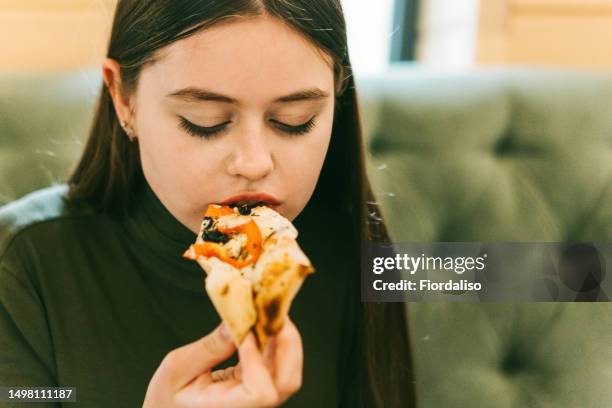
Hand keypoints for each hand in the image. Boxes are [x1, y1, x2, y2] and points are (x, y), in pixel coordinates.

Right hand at [142, 318, 302, 406]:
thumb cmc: (166, 397)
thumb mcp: (176, 368)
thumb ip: (209, 347)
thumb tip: (238, 321)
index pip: (261, 392)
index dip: (258, 359)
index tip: (245, 332)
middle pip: (287, 381)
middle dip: (286, 342)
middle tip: (272, 311)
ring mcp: (258, 400)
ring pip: (288, 372)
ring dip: (284, 339)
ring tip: (269, 312)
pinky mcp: (260, 387)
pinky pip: (279, 365)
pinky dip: (276, 341)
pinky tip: (264, 322)